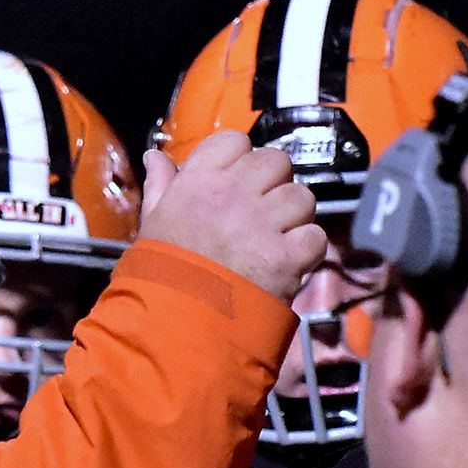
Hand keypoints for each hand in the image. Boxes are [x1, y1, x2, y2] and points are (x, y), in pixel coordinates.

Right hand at [138, 133, 325, 302]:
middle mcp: (231, 195)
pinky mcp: (284, 257)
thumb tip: (155, 156)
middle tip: (263, 212)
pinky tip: (287, 262)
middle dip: (275, 184)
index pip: (235, 141)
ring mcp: (260, 225)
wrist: (178, 327)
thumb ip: (160, 185)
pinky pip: (314, 236)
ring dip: (295, 216)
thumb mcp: (153, 223)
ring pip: (301, 196)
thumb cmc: (162, 274)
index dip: (242, 158)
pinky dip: (306, 250)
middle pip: (277, 161)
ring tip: (276, 238)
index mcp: (197, 182)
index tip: (237, 183)